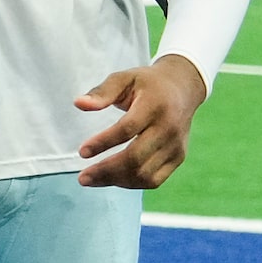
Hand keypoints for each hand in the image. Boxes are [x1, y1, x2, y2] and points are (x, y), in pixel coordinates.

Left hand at [75, 53, 208, 188]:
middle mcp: (168, 128)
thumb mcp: (124, 79)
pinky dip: (131, 183)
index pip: (127, 129)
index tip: (82, 152)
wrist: (183, 89)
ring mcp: (176, 146)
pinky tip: (114, 178)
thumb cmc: (146, 84)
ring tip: (93, 179)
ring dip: (115, 180)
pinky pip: (154, 180)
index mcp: (155, 105)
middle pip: (136, 158)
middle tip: (82, 178)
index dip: (103, 143)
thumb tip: (78, 104)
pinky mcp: (178, 157)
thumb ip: (102, 92)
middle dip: (106, 171)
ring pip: (144, 174)